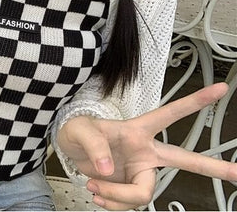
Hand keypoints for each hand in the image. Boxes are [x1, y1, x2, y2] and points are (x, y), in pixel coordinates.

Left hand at [57, 82, 236, 209]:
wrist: (69, 149)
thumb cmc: (77, 130)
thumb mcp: (80, 131)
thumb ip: (95, 146)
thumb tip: (108, 170)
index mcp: (138, 129)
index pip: (170, 114)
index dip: (195, 102)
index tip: (220, 90)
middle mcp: (145, 150)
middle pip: (183, 160)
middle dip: (213, 167)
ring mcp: (140, 170)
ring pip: (144, 194)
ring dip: (117, 197)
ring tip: (95, 186)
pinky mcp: (131, 186)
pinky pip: (129, 204)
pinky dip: (112, 203)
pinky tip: (99, 193)